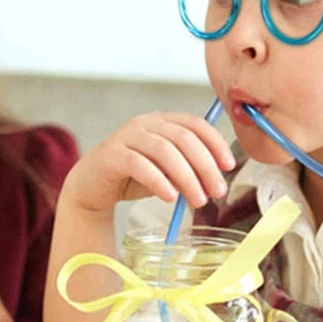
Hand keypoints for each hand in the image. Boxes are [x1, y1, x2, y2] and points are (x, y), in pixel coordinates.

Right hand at [61, 112, 235, 213]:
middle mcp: (145, 123)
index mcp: (162, 121)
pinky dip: (159, 181)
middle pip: (184, 138)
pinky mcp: (112, 154)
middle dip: (205, 166)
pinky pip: (140, 165)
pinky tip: (170, 197)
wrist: (92, 185)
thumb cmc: (133, 176)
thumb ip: (187, 170)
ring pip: (165, 151)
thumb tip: (214, 180)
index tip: (229, 165)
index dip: (216, 143)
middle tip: (217, 192)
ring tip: (198, 200)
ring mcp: (126, 135)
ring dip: (187, 177)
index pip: (196, 124)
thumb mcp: (166, 172)